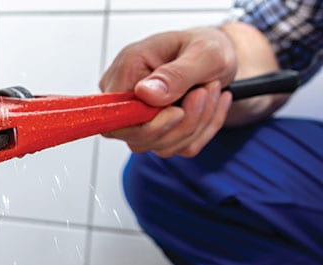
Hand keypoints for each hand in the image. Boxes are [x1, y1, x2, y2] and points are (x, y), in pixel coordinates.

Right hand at [100, 27, 236, 156]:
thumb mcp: (204, 52)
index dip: (146, 124)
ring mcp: (138, 118)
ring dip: (197, 124)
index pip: (115, 117)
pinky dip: (203, 130)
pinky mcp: (156, 132)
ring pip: (161, 146)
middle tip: (207, 90)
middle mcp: (125, 97)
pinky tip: (211, 105)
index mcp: (126, 70)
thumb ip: (175, 74)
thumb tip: (144, 94)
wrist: (220, 56)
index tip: (178, 110)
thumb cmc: (208, 47)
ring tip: (212, 90)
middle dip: (183, 123)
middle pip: (138, 138)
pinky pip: (178, 148)